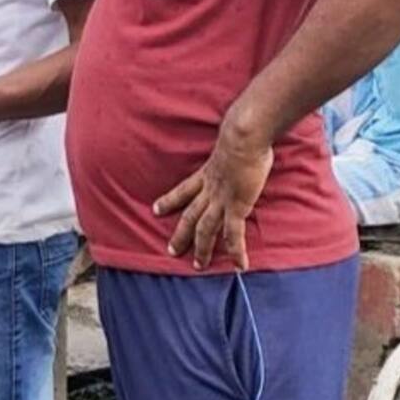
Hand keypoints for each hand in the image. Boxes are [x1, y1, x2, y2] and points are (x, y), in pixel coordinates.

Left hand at [154, 118, 274, 269]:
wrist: (244, 136)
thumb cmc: (243, 133)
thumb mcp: (231, 142)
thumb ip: (233, 148)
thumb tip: (243, 143)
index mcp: (207, 173)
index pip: (184, 189)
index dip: (169, 200)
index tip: (156, 209)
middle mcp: (210, 189)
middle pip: (190, 215)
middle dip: (180, 234)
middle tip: (171, 251)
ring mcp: (221, 199)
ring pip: (205, 230)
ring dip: (202, 249)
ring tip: (198, 266)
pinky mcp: (236, 206)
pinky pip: (234, 234)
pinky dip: (236, 251)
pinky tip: (239, 266)